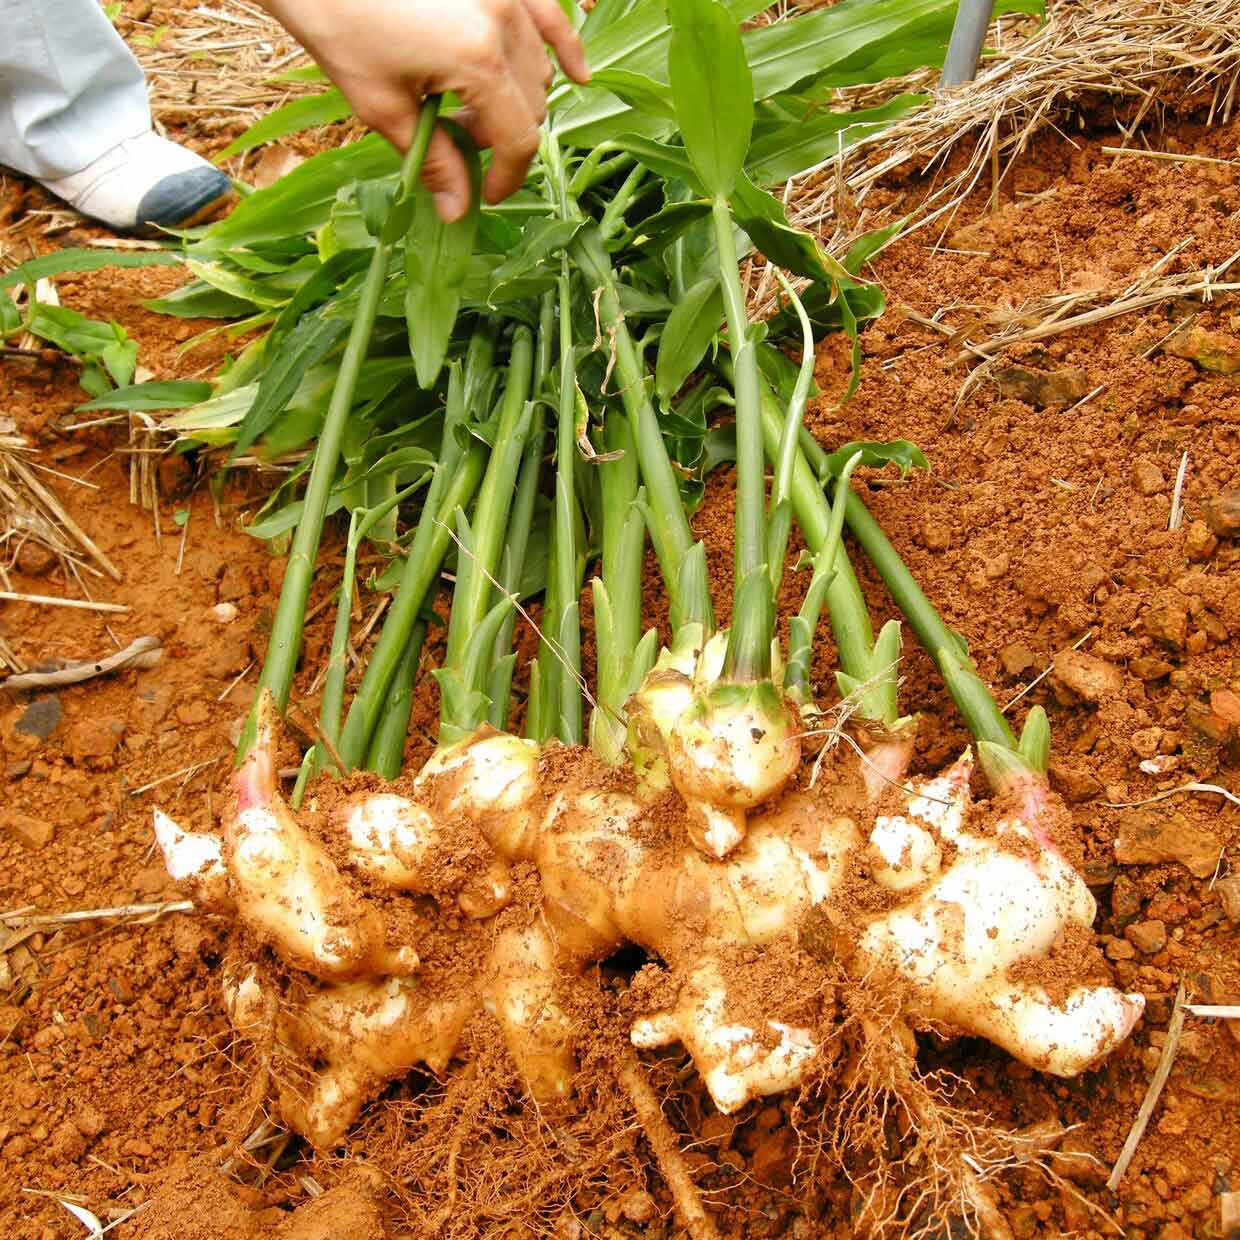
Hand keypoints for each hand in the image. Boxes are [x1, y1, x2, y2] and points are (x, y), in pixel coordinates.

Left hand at [259, 0, 589, 219]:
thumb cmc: (340, 25)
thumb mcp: (383, 106)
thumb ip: (434, 160)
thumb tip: (458, 212)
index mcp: (478, 59)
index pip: (518, 138)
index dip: (507, 176)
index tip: (485, 194)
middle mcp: (504, 20)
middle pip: (532, 105)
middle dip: (503, 135)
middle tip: (461, 143)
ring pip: (539, 68)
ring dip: (518, 99)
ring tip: (473, 106)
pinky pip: (550, 14)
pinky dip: (564, 45)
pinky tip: (578, 74)